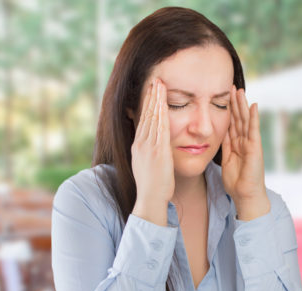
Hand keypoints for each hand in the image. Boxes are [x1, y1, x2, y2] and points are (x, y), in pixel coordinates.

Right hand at [130, 79, 173, 225]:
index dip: (147, 103)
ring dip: (155, 100)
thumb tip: (151, 143)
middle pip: (145, 114)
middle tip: (155, 79)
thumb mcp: (147, 164)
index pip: (143, 119)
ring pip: (152, 118)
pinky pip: (159, 128)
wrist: (151, 199)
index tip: (151, 90)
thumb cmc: (153, 185)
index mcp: (139, 145)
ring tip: (159, 84)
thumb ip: (149, 151)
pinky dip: (160, 114)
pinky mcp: (157, 151)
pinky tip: (162, 103)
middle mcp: (141, 143)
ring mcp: (148, 146)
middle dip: (150, 96)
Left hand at [221, 86, 269, 220]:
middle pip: (238, 118)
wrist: (245, 194)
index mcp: (236, 144)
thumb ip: (224, 146)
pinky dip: (253, 117)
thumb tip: (217, 134)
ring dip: (242, 105)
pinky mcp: (255, 147)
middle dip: (235, 103)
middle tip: (232, 86)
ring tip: (240, 90)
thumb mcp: (225, 160)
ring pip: (245, 120)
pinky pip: (253, 129)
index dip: (228, 110)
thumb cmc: (236, 182)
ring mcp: (251, 143)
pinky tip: (253, 105)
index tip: (224, 96)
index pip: (231, 123)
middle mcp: (244, 141)